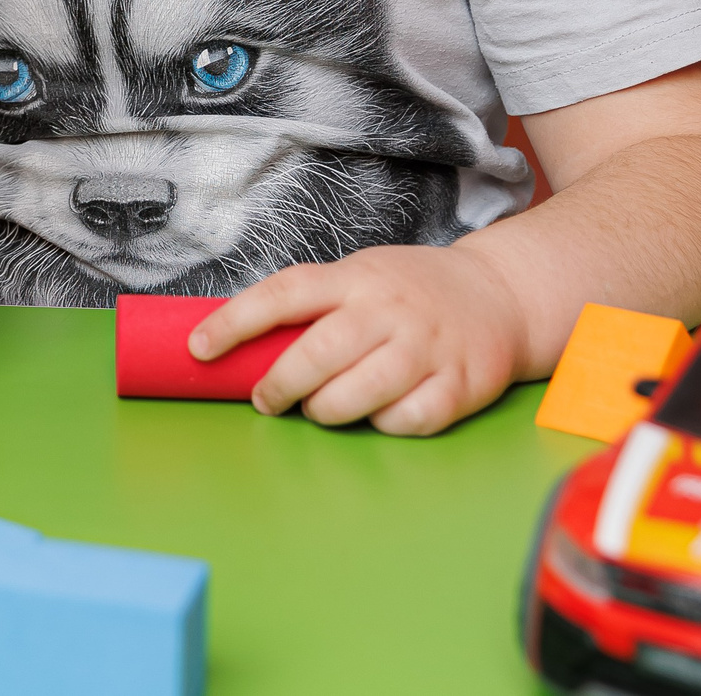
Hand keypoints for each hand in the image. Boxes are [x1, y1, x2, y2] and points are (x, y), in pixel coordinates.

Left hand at [190, 243, 528, 435]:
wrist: (500, 294)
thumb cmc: (410, 291)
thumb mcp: (361, 276)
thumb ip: (314, 304)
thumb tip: (240, 343)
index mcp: (355, 277)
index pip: (283, 293)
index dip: (235, 321)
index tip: (199, 347)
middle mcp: (389, 309)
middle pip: (317, 352)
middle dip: (279, 384)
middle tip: (264, 400)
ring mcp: (427, 347)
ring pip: (357, 393)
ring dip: (325, 410)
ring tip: (317, 408)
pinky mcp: (460, 384)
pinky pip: (406, 419)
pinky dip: (382, 424)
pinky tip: (378, 413)